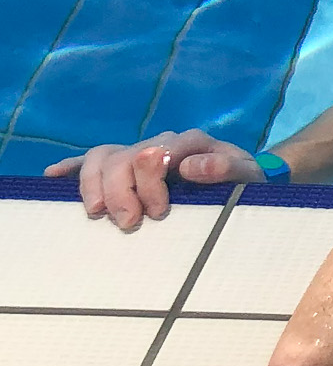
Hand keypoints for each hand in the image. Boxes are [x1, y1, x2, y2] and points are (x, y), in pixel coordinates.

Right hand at [45, 132, 264, 230]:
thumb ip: (224, 169)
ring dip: (93, 184)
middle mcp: (161, 142)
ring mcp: (140, 152)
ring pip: (103, 156)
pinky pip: (94, 160)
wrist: (244, 177)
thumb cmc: (245, 180)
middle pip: (124, 157)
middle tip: (129, 223)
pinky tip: (52, 176)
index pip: (156, 154)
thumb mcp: (246, 175)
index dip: (149, 183)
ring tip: (96, 212)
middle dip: (120, 190)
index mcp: (189, 142)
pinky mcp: (127, 166)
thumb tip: (189, 167)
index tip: (157, 212)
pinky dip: (72, 167)